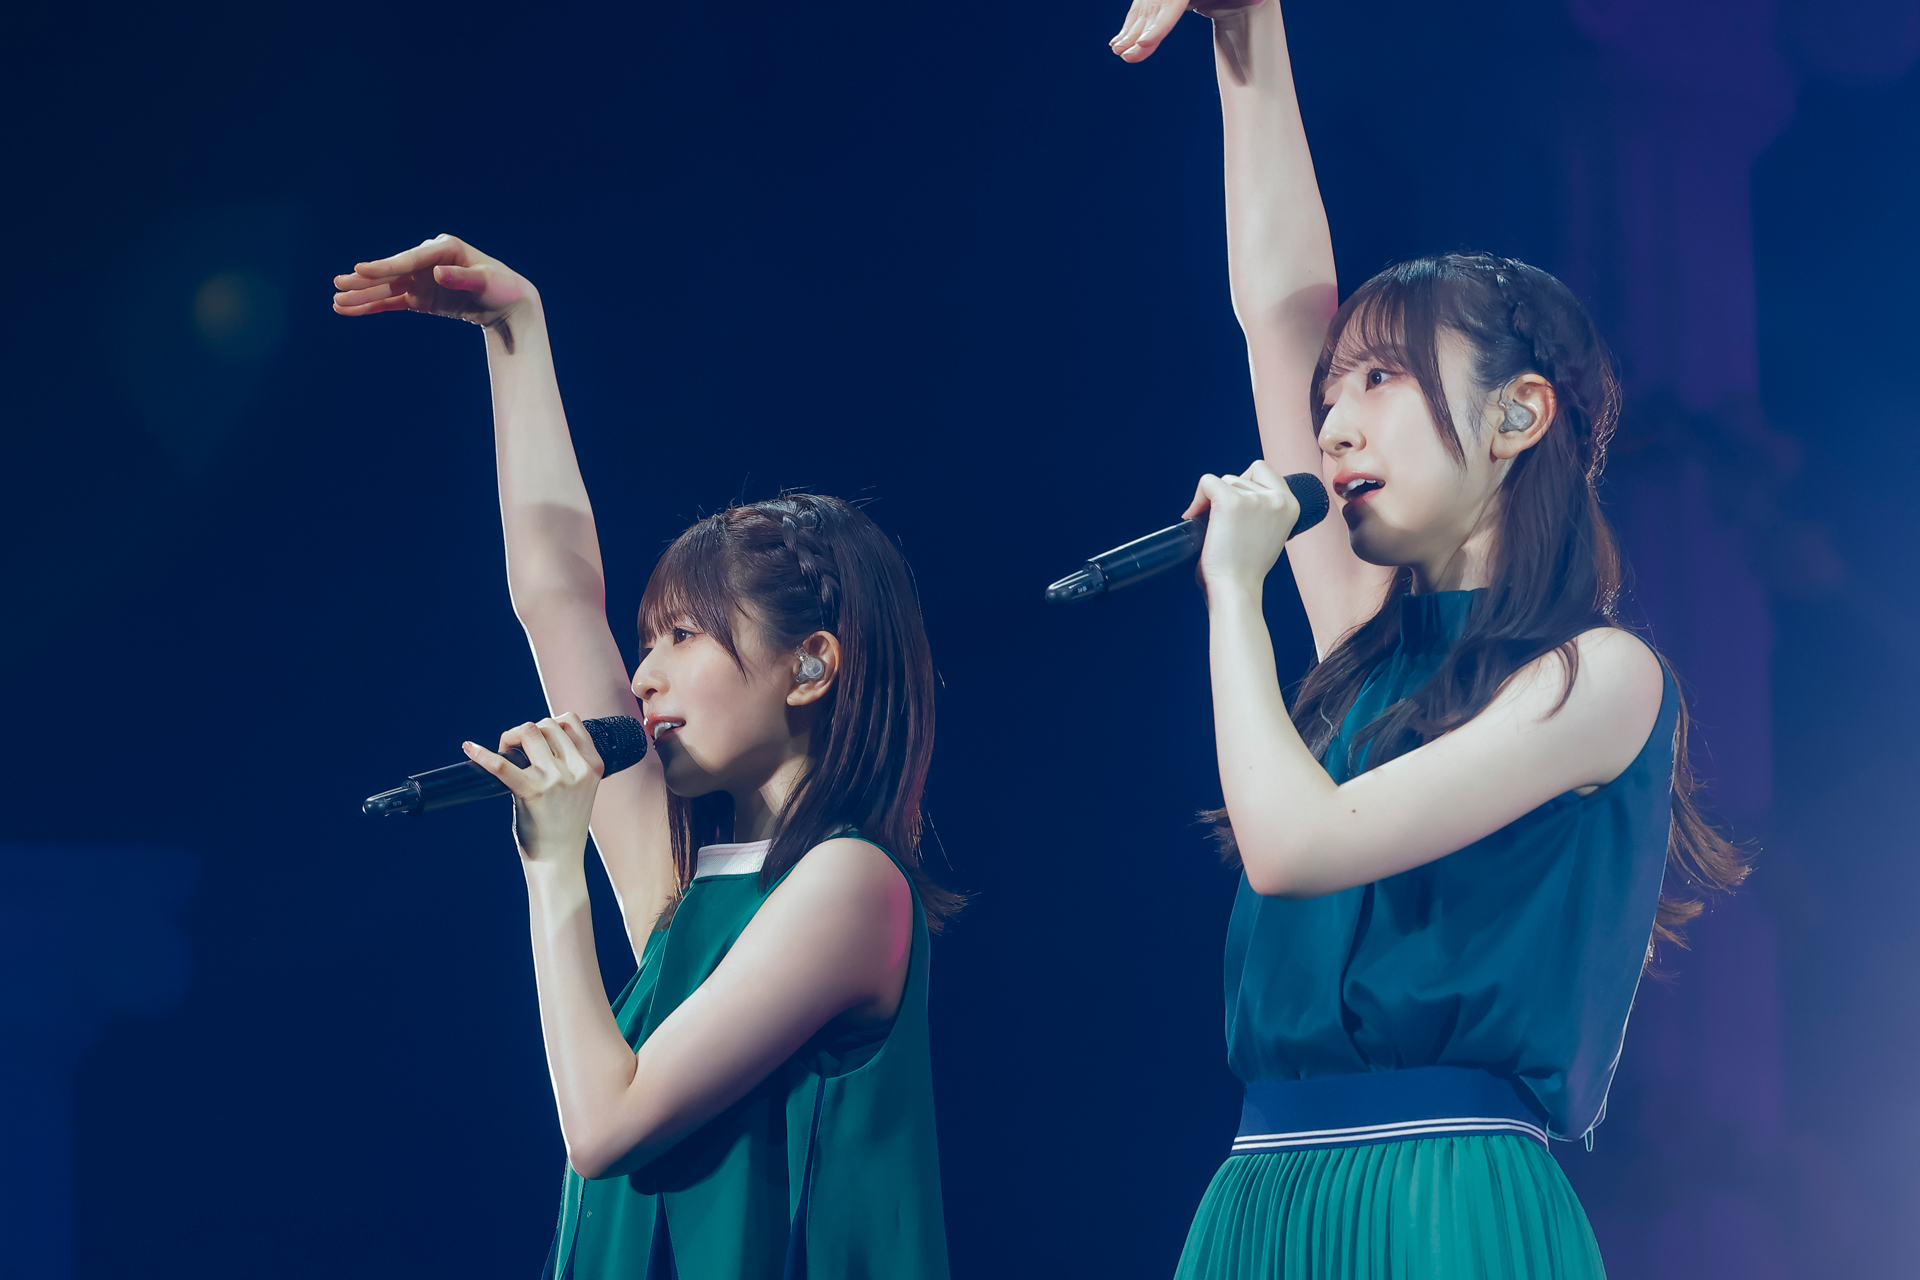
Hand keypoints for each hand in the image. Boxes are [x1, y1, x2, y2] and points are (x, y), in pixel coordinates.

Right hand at [332, 234, 533, 329]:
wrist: (509, 303)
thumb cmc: (502, 287)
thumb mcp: (488, 282)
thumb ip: (463, 278)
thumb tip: (437, 273)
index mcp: (443, 248)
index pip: (409, 260)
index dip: (385, 266)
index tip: (361, 269)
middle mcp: (427, 261)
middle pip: (392, 272)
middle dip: (364, 280)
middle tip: (337, 284)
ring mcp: (421, 279)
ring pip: (387, 288)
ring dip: (362, 295)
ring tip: (336, 302)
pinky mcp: (420, 297)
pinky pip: (392, 301)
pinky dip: (372, 306)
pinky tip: (349, 310)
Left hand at [463, 713, 604, 865]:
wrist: (558, 861)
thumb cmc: (564, 826)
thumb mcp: (580, 789)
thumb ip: (568, 763)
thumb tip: (532, 735)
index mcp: (593, 766)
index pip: (571, 721)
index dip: (550, 724)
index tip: (537, 740)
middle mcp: (577, 769)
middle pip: (547, 724)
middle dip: (526, 731)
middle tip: (515, 750)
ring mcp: (555, 780)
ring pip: (528, 731)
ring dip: (511, 737)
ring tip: (503, 753)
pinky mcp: (531, 792)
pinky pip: (502, 765)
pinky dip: (483, 754)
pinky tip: (469, 748)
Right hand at [1110, 0, 1263, 61]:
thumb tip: (1256, 0)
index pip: (1170, 6)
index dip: (1157, 27)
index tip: (1143, 44)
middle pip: (1152, 9)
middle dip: (1137, 34)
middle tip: (1128, 55)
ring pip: (1142, 10)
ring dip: (1129, 32)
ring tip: (1119, 51)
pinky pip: (1140, 9)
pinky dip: (1130, 25)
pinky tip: (1118, 42)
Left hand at [1182, 458, 1300, 594]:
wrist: (1236, 589)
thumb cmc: (1246, 569)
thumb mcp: (1270, 532)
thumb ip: (1264, 510)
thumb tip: (1243, 493)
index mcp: (1291, 505)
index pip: (1264, 470)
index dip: (1245, 483)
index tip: (1237, 507)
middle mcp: (1277, 498)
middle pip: (1241, 476)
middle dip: (1227, 496)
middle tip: (1225, 526)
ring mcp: (1254, 499)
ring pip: (1225, 480)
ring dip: (1213, 501)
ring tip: (1217, 530)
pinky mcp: (1230, 501)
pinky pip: (1207, 482)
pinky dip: (1197, 498)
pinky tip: (1195, 518)